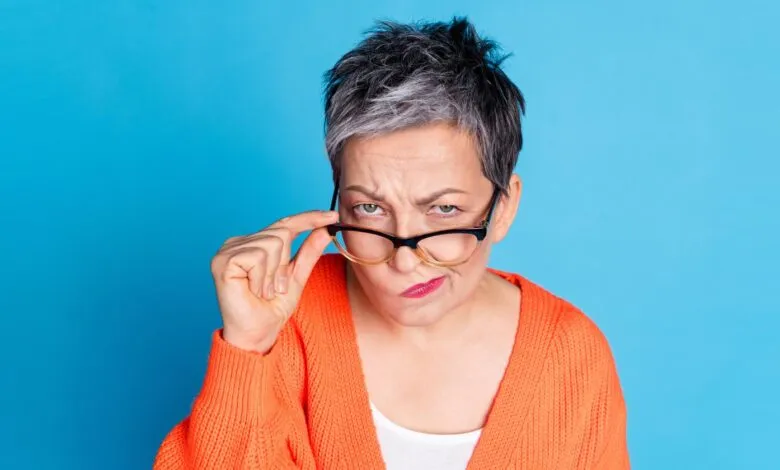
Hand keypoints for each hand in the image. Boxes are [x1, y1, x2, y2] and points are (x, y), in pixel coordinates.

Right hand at [210, 210, 338, 352]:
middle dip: (285, 265)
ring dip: (273, 274)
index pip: (284, 223)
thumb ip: (308, 252)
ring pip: (272, 244)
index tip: (333, 215)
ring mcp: (228, 250)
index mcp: (254, 243)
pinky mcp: (223, 261)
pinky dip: (262, 278)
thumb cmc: (272, 308)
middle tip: (274, 288)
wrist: (258, 334)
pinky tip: (252, 290)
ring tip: (263, 291)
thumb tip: (325, 228)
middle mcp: (239, 242)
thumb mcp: (296, 276)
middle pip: (281, 234)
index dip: (309, 218)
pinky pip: (257, 257)